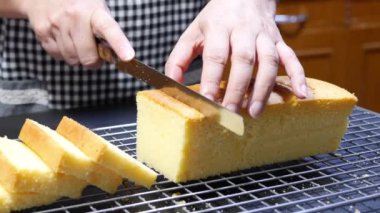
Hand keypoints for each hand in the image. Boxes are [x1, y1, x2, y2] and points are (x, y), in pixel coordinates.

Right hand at [22, 0, 133, 67]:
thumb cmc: (78, 4)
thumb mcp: (97, 9)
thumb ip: (106, 30)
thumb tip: (112, 55)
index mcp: (94, 10)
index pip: (108, 29)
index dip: (119, 44)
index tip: (128, 57)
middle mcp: (74, 17)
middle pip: (88, 56)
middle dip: (94, 61)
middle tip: (96, 55)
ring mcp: (56, 24)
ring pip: (72, 59)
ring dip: (78, 58)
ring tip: (78, 43)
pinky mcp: (42, 32)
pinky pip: (57, 56)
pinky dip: (63, 54)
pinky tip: (64, 40)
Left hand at [165, 0, 306, 117]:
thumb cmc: (215, 19)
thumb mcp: (192, 33)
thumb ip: (179, 58)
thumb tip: (171, 83)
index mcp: (219, 27)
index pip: (215, 55)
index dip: (211, 78)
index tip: (207, 100)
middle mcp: (243, 30)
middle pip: (243, 59)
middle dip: (237, 88)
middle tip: (230, 112)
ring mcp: (264, 35)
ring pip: (268, 61)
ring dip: (263, 87)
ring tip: (254, 112)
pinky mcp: (279, 41)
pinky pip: (292, 57)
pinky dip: (298, 76)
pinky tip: (302, 96)